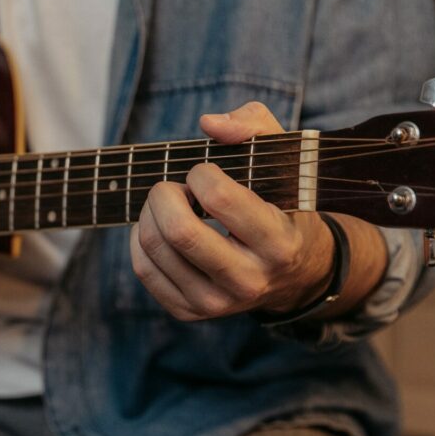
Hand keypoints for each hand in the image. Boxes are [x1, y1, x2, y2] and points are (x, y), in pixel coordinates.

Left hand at [130, 101, 334, 320]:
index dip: (201, 173)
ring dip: (150, 213)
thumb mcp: (285, 160)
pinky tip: (161, 228)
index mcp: (278, 243)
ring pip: (154, 247)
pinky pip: (143, 269)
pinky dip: (141, 239)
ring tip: (171, 205)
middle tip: (176, 187)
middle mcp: (248, 281)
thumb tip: (207, 124)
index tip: (205, 172)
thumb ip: (253, 126)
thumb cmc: (282, 204)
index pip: (219, 199)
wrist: (293, 274)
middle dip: (164, 193)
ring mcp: (216, 303)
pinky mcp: (189, 312)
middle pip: (178, 231)